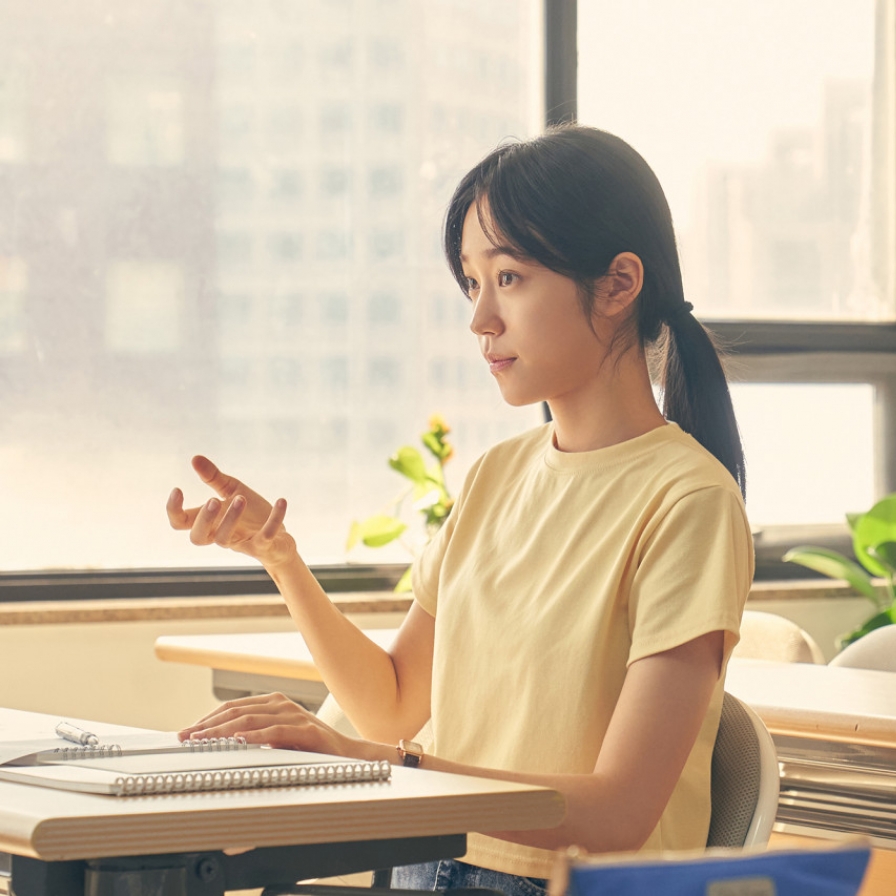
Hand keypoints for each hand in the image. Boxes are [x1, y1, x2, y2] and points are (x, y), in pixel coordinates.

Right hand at [167, 456, 296, 568]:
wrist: (279, 539)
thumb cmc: (251, 515)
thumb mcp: (233, 491)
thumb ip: (213, 477)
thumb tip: (194, 458)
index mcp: (210, 522)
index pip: (180, 523)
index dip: (174, 510)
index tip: (178, 489)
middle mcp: (221, 535)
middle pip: (197, 537)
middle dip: (203, 519)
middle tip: (213, 501)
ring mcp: (241, 542)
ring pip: (224, 539)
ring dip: (231, 519)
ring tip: (241, 498)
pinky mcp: (263, 546)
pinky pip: (266, 536)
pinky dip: (275, 518)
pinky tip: (281, 501)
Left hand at [178, 692, 370, 758]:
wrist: (347, 756)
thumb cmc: (311, 749)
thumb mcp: (277, 740)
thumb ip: (254, 738)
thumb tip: (220, 747)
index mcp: (273, 703)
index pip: (232, 707)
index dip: (207, 718)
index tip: (186, 732)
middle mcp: (282, 704)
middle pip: (236, 711)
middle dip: (207, 725)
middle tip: (185, 737)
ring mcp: (294, 715)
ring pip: (250, 719)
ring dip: (222, 730)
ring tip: (202, 740)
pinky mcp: (306, 730)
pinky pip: (274, 731)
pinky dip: (254, 735)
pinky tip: (238, 741)